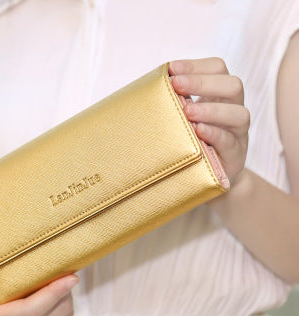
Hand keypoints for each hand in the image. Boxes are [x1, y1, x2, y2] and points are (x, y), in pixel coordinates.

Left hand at [169, 57, 249, 185]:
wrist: (209, 177)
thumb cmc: (193, 142)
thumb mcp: (185, 118)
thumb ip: (176, 102)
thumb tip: (149, 86)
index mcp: (220, 96)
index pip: (218, 69)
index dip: (196, 65)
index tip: (172, 68)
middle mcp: (234, 110)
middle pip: (233, 86)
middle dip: (202, 83)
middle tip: (176, 84)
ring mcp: (238, 134)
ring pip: (239, 114)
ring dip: (210, 109)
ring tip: (187, 111)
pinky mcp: (235, 156)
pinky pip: (230, 142)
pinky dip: (214, 134)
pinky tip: (198, 131)